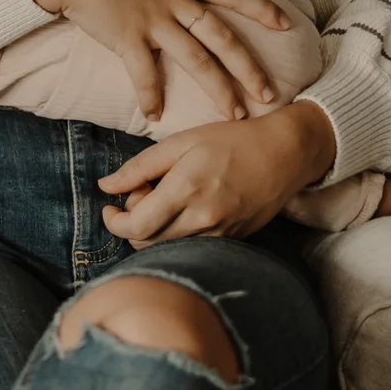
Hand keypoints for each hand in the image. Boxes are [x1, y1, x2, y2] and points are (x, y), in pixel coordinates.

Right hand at [13, 0, 291, 120]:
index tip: (286, 25)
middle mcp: (177, 0)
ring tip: (234, 114)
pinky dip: (150, 94)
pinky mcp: (127, 37)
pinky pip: (144, 72)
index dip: (262, 10)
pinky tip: (156, 115)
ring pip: (196, 59)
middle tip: (270, 95)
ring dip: (218, 89)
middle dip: (250, 68)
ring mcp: (154, 20)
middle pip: (223, 38)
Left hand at [99, 100, 336, 243]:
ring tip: (165, 199)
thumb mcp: (180, 143)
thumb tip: (105, 186)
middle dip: (133, 224)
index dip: (114, 223)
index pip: (136, 227)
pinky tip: (185, 209)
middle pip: (148, 243)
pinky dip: (178, 234)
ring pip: (170, 248)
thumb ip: (139, 167)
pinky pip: (194, 246)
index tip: (110, 208)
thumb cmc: (231, 141)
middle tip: (141, 195)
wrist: (285, 153)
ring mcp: (222, 233)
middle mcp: (204, 218)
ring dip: (155, 230)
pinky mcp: (235, 239)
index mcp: (187, 190)